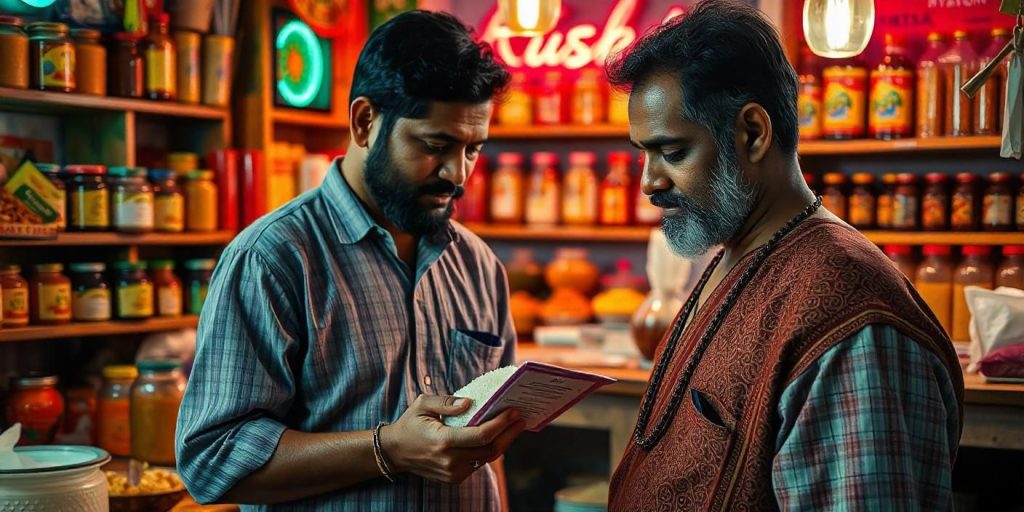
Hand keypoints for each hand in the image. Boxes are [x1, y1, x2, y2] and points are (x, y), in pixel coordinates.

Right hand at [380, 395, 525, 483]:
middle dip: (508, 433)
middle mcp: (450, 461)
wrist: (396, 452)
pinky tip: (498, 437)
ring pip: (487, 459)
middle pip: (490, 449)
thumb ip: (447, 402)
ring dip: (503, 442)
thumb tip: (470, 403)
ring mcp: (453, 473)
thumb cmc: (410, 424)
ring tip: (514, 426)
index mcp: (442, 441)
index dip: (500, 424)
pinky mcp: (455, 478)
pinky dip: (490, 450)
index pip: (480, 435)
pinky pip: (479, 463)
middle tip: (521, 418)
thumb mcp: (423, 404)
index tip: (513, 412)